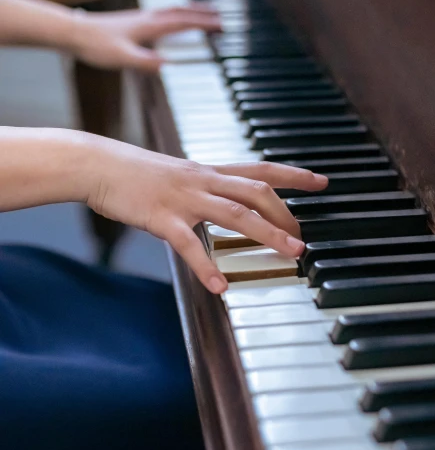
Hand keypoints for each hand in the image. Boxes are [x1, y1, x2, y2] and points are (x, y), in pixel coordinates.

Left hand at [71, 3, 220, 70]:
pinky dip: (174, 16)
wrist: (74, 33)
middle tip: (220, 15)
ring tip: (202, 13)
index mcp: (150, 26)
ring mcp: (140, 19)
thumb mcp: (122, 58)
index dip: (204, 24)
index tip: (221, 25)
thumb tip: (166, 64)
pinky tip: (172, 22)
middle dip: (202, 14)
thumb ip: (144, 61)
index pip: (183, 22)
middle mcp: (148, 18)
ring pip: (171, 11)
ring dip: (190, 12)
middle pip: (181, 12)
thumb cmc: (96, 46)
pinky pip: (161, 16)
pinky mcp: (133, 22)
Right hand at [85, 138, 327, 292]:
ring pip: (236, 214)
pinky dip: (206, 266)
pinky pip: (189, 244)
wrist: (98, 164)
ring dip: (267, 234)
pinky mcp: (162, 217)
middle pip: (257, 193)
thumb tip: (226, 204)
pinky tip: (219, 286)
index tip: (322, 181)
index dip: (294, 175)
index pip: (261, 168)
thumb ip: (205, 188)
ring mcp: (185, 198)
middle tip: (303, 241)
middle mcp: (204, 181)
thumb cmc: (137, 173)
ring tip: (290, 254)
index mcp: (210, 171)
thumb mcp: (179, 175)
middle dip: (287, 215)